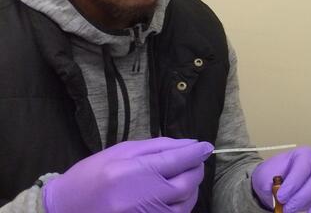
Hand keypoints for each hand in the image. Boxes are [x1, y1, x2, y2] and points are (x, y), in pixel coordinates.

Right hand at [43, 137, 212, 212]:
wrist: (65, 209)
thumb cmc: (91, 176)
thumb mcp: (122, 152)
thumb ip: (158, 147)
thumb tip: (190, 144)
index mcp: (135, 172)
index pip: (179, 160)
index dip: (197, 151)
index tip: (205, 146)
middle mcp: (143, 198)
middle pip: (187, 183)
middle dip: (197, 169)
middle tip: (196, 161)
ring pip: (186, 203)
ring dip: (191, 188)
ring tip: (185, 176)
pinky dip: (181, 205)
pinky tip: (175, 195)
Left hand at [251, 146, 310, 212]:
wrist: (275, 181)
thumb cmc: (273, 176)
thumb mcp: (265, 176)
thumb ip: (271, 184)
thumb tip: (278, 195)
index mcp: (302, 155)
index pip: (303, 165)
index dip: (294, 183)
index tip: (281, 197)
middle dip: (304, 197)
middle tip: (288, 209)